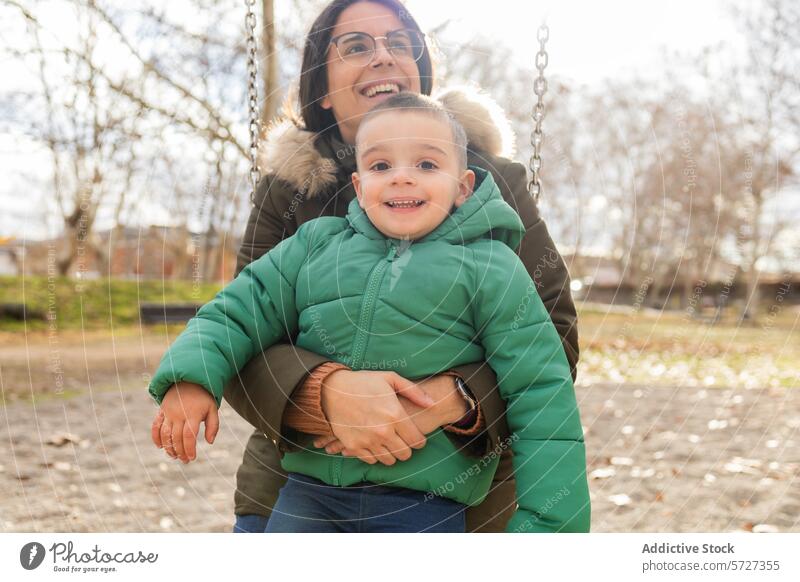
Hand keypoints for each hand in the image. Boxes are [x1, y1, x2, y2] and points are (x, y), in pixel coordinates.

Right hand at [151, 382, 219, 462]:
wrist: (188, 379)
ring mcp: (168, 412)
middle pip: (176, 438)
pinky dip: (156, 438)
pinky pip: (155, 426)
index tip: (192, 458)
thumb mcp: (213, 409)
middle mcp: (179, 414)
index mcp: (193, 414)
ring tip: (174, 456)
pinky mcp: (161, 411)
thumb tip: (210, 442)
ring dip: (168, 448)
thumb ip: (213, 425)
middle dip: (180, 452)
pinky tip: (160, 447)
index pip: (189, 436)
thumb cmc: (203, 397)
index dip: (189, 449)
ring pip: (165, 434)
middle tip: (185, 460)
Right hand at [316, 374, 467, 454]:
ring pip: (389, 461)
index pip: (417, 441)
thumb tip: (433, 404)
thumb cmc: (363, 382)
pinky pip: (372, 461)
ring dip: (392, 453)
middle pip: (405, 454)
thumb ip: (414, 392)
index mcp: (395, 415)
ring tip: (389, 442)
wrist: (331, 390)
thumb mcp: (390, 379)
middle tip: (402, 440)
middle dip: (407, 448)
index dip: (419, 440)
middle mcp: (383, 431)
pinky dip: (375, 455)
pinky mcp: (354, 447)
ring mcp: (368, 441)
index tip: (416, 437)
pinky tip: (375, 444)